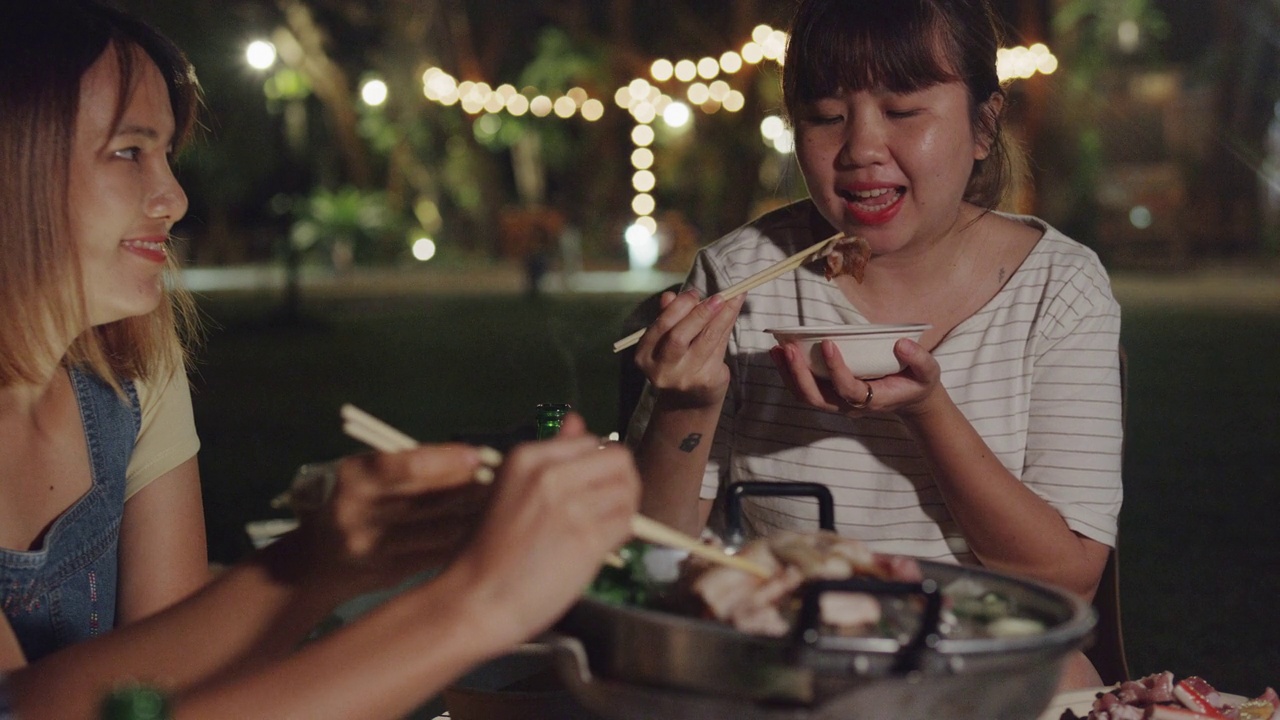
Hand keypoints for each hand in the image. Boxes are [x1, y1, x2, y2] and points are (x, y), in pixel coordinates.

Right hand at [296, 445, 492, 590]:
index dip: (445, 460)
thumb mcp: (366, 476)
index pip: (403, 465)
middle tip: (501, 478)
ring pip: (440, 529)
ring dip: (476, 516)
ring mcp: (372, 547)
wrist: (315, 562)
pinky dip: (465, 541)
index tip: (476, 455)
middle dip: (470, 487)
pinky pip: (439, 554)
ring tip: (502, 503)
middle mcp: (357, 512)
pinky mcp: (389, 572)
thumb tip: (471, 459)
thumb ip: (409, 467)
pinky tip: (486, 531)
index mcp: (353, 477)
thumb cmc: (354, 502)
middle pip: (428, 499)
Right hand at [449, 413, 639, 645]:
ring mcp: (570, 506)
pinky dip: (621, 534)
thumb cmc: (489, 550)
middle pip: (619, 460)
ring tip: (602, 528)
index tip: (591, 489)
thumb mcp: (511, 488)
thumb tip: (577, 419)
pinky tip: (601, 546)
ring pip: (628, 492)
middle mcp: (550, 474)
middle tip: (607, 507)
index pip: (593, 442)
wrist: (476, 599)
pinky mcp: (586, 539)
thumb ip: (551, 453)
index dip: (600, 466)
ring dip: (623, 510)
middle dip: (622, 483)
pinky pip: (626, 523)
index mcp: (528, 457)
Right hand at [634, 290, 744, 407]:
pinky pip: (719, 348)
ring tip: (734, 299)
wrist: (689, 401)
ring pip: (706, 341)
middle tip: (718, 297)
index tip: (694, 293)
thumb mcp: (666, 340)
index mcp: (645, 355)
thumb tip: (669, 296)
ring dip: (722, 316)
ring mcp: (684, 379)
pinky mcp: (706, 382)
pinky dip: (727, 328)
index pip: (661, 327)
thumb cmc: (677, 361)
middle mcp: (661, 370)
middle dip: (700, 313)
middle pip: (679, 337)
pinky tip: (733, 314)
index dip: (678, 308)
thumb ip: (668, 318)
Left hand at [769, 337, 945, 416]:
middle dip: (800, 375)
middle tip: (790, 348)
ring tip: (777, 349)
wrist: (909, 398)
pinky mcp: (830, 395)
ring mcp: (838, 403)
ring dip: (789, 374)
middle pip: (818, 398)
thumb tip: (902, 344)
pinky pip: (805, 389)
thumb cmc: (917, 382)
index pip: (849, 390)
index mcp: (874, 400)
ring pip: (806, 396)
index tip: (828, 344)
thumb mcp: (928, 371)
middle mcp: (851, 405)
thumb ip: (919, 359)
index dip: (836, 370)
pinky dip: (790, 374)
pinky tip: (780, 353)